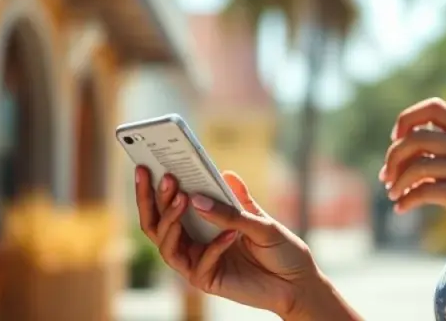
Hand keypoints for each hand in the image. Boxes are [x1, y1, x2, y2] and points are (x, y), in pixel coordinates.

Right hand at [135, 167, 318, 316]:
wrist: (298, 281)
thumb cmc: (279, 249)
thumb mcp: (261, 220)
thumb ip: (238, 203)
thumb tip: (223, 174)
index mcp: (202, 223)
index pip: (170, 204)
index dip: (156, 187)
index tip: (147, 164)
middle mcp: (194, 242)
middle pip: (158, 224)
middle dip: (155, 200)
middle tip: (164, 178)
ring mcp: (197, 262)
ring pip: (167, 244)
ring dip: (172, 220)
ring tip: (184, 199)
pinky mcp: (206, 280)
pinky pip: (199, 264)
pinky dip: (213, 247)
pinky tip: (231, 234)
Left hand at [379, 98, 445, 268]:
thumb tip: (399, 146)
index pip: (434, 107)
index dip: (407, 119)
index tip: (395, 139)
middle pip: (416, 136)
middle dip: (393, 156)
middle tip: (386, 177)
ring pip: (416, 165)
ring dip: (397, 182)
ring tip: (394, 195)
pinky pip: (422, 191)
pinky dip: (406, 200)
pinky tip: (401, 208)